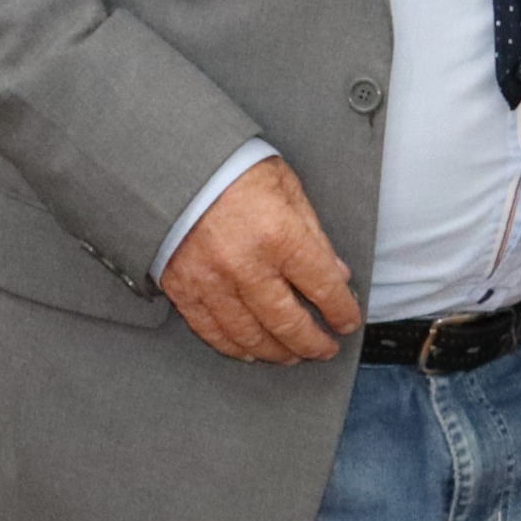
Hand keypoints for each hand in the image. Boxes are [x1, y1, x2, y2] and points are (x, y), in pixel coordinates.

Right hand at [159, 158, 361, 362]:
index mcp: (279, 235)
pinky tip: (249, 351)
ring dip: (276, 352)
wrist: (171, 165)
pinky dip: (234, 347)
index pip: (323, 287)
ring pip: (250, 335)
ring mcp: (211, 281)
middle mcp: (245, 265)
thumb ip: (314, 235)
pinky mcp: (183, 289)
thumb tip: (337, 273)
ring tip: (292, 356)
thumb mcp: (287, 189)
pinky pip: (212, 330)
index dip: (342, 311)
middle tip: (325, 349)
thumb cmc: (233, 169)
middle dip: (313, 343)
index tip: (348, 321)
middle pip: (288, 322)